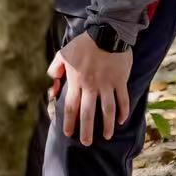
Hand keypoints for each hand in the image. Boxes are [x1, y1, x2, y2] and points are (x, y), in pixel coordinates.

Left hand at [49, 31, 133, 145]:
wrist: (107, 32)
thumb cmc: (84, 43)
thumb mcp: (64, 53)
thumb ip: (55, 67)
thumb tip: (52, 80)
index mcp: (77, 82)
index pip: (71, 107)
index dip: (69, 122)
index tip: (68, 134)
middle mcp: (91, 86)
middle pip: (88, 113)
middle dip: (86, 130)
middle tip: (86, 143)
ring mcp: (107, 85)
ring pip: (107, 110)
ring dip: (106, 125)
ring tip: (106, 136)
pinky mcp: (121, 81)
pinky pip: (123, 99)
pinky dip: (123, 111)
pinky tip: (121, 121)